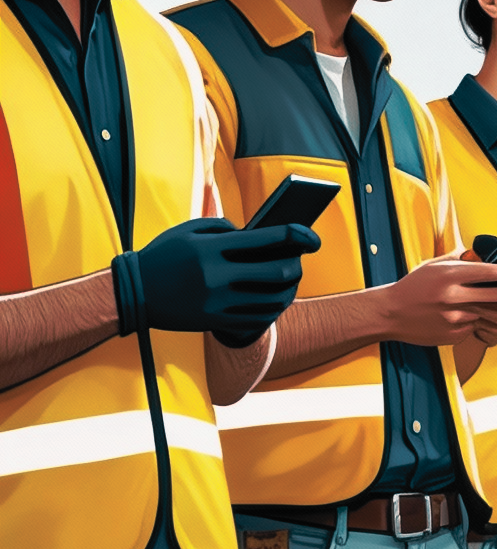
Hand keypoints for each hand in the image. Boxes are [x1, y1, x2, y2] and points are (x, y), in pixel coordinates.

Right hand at [116, 217, 322, 344]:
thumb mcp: (188, 231)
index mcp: (211, 249)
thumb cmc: (163, 256)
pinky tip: (275, 300)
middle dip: (297, 264)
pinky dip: (275, 308)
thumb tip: (260, 234)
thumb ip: (224, 227)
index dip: (297, 236)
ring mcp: (218, 303)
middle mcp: (217, 276)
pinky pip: (260, 318)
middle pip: (279, 271)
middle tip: (298, 261)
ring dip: (290, 289)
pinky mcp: (217, 322)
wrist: (132, 294)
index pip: (267, 239)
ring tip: (290, 281)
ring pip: (275, 298)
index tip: (312, 237)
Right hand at [381, 254, 496, 346]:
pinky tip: (471, 316)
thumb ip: (462, 260)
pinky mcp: (456, 334)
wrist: (391, 313)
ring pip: (494, 315)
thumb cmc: (415, 286)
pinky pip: (477, 327)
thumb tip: (486, 255)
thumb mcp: (436, 265)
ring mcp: (456, 318)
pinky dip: (479, 321)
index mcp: (452, 275)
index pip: (493, 272)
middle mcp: (455, 296)